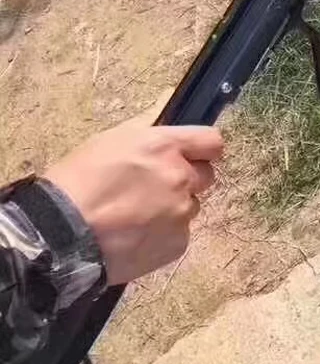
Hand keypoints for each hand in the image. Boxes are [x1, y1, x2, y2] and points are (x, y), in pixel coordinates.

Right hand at [44, 116, 223, 284]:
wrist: (62, 235)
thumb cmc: (78, 182)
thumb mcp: (108, 141)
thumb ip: (146, 131)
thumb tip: (166, 119)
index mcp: (165, 147)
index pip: (212, 142)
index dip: (203, 149)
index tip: (193, 155)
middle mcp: (181, 178)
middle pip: (206, 176)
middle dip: (186, 180)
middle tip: (153, 188)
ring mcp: (182, 213)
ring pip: (190, 207)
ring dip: (172, 209)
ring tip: (135, 216)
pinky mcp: (177, 244)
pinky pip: (179, 235)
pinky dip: (163, 235)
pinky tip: (134, 236)